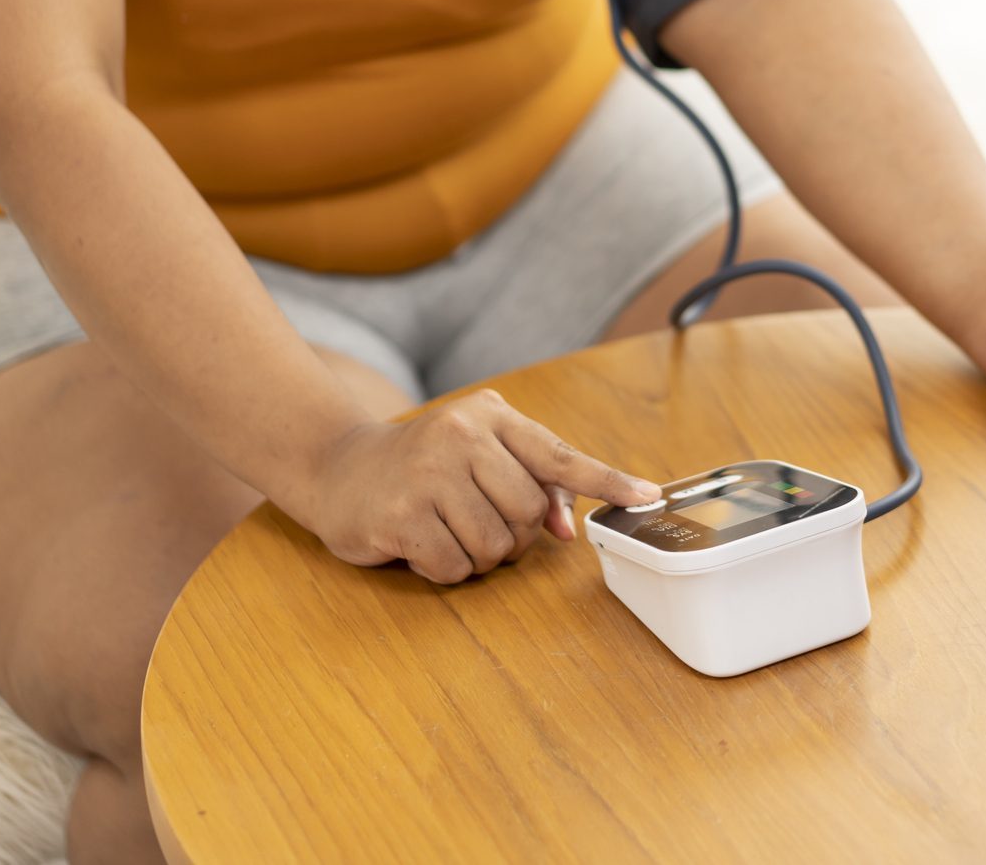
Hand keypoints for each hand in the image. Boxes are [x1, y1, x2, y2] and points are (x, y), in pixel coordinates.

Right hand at [303, 388, 662, 583]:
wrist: (337, 466)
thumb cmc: (426, 464)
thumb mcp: (480, 453)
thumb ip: (533, 482)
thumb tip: (567, 531)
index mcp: (490, 416)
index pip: (560, 454)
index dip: (608, 481)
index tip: (649, 496)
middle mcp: (460, 437)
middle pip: (530, 514)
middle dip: (513, 534)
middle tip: (476, 520)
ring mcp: (427, 476)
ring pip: (495, 546)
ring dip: (479, 556)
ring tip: (447, 530)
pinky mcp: (399, 517)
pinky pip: (454, 567)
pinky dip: (446, 569)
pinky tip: (421, 544)